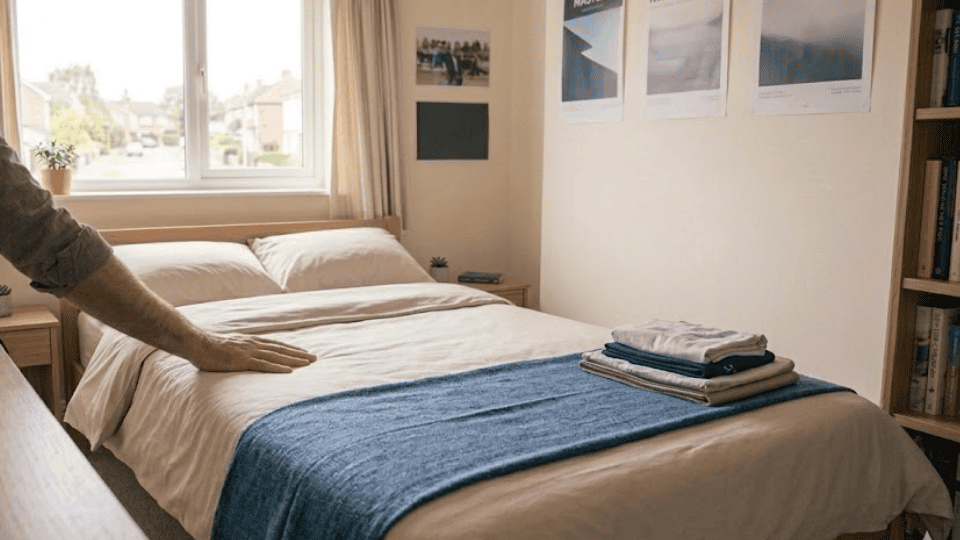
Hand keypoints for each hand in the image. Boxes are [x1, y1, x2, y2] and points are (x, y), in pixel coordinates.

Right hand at [190, 332, 316, 372]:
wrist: (196, 343)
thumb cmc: (210, 347)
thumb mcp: (230, 346)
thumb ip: (241, 350)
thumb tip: (246, 356)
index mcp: (251, 341)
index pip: (276, 345)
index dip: (292, 349)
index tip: (304, 352)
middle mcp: (253, 344)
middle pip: (281, 349)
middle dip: (299, 354)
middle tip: (315, 358)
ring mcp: (248, 352)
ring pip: (276, 356)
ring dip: (294, 360)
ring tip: (308, 364)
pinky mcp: (242, 361)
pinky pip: (263, 365)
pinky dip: (277, 368)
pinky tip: (288, 371)